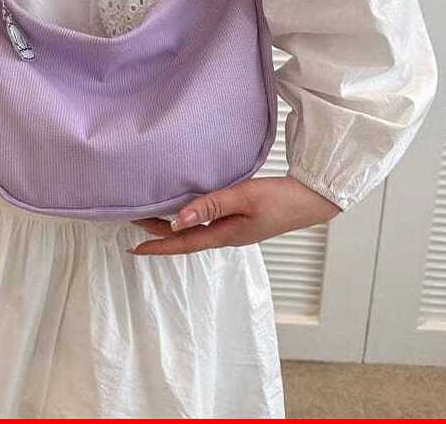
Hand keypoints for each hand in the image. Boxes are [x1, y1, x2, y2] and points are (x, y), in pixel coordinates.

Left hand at [128, 176, 341, 255]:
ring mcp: (236, 230)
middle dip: (160, 235)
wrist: (312, 200)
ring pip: (197, 232)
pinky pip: (209, 225)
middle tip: (134, 226)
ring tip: (154, 219)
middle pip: (186, 239)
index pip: (183, 243)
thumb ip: (211, 206)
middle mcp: (227, 236)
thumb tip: (178, 219)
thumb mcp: (243, 198)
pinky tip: (188, 212)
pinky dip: (192, 220)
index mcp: (225, 235)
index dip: (157, 246)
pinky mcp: (243, 222)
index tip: (133, 248)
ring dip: (174, 228)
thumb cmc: (280, 199)